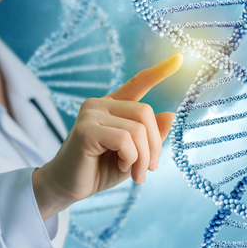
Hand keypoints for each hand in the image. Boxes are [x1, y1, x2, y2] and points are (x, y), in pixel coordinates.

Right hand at [33, 53, 183, 220]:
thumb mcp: (133, 154)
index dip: (158, 72)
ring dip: (143, 157)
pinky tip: (122, 166)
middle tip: (150, 169)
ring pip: (137, 129)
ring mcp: (90, 115)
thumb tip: (170, 114)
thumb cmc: (98, 171)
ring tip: (136, 174)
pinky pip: (124, 139)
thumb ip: (149, 136)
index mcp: (111, 107)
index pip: (137, 83)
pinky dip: (130, 158)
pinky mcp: (85, 130)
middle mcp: (99, 105)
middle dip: (154, 145)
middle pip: (145, 112)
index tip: (179, 59)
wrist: (67, 188)